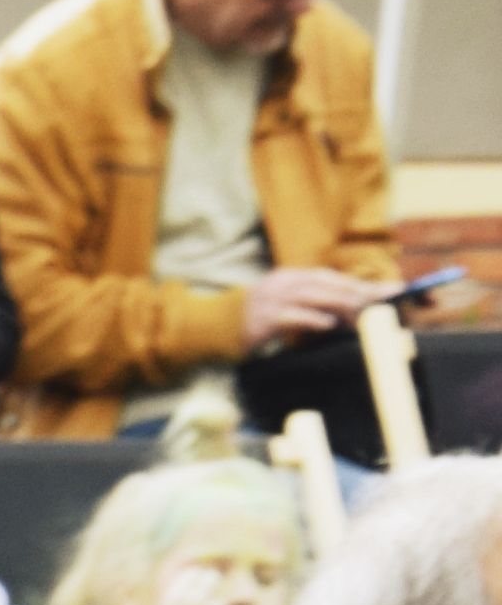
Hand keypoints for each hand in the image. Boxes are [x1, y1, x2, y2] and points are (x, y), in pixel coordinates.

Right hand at [244, 263, 382, 347]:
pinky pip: (292, 316)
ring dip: (340, 303)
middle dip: (358, 291)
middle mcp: (284, 283)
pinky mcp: (263, 318)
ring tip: (362, 311)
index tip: (388, 291)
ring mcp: (272, 299)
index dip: (360, 283)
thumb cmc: (257, 319)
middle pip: (327, 284)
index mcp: (291, 277)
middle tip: (384, 300)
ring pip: (313, 296)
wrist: (216, 326)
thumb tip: (347, 316)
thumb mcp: (285, 305)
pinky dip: (312, 319)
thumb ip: (313, 306)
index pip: (332, 278)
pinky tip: (329, 324)